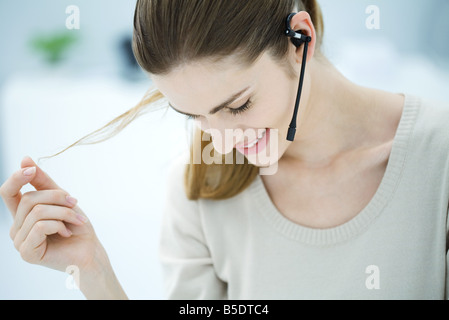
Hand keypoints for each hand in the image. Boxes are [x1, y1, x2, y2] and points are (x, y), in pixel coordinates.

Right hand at [0, 156, 99, 272]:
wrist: (90, 250)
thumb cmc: (77, 226)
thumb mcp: (62, 199)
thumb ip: (42, 182)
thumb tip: (24, 159)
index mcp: (22, 214)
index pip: (8, 192)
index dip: (16, 178)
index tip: (31, 170)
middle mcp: (16, 227)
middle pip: (29, 199)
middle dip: (58, 198)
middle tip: (76, 204)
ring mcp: (19, 241)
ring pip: (37, 212)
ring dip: (64, 213)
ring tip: (77, 220)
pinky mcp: (27, 253)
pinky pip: (40, 226)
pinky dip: (59, 225)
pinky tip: (67, 233)